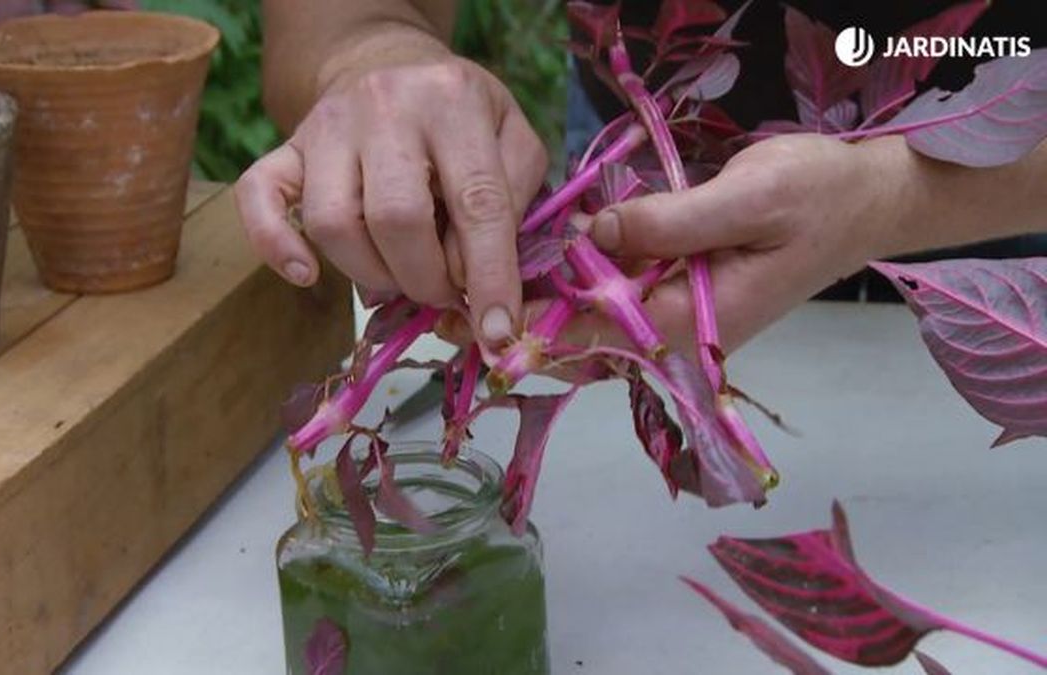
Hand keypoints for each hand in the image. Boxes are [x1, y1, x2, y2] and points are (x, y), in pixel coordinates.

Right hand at [235, 25, 548, 344]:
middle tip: (443, 292)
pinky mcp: (285, 148)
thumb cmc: (460, 114)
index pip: (477, 201)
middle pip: (396, 218)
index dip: (490, 276)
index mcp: (453, 100)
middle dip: (425, 279)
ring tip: (400, 276)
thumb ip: (513, 204)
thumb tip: (478, 280)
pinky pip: (259, 200)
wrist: (387, 61)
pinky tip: (306, 275)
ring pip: (334, 224)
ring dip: (371, 274)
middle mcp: (384, 106)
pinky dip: (276, 246)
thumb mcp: (512, 137)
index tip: (499, 332)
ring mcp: (326, 126)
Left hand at [438, 134, 911, 356]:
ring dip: (534, 312)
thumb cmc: (816, 197)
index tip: (469, 317)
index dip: (528, 330)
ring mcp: (676, 319)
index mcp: (691, 323)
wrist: (862, 201)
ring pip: (590, 328)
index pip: (593, 338)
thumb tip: (596, 235)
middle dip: (516, 328)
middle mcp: (677, 334)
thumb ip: (671, 222)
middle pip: (581, 345)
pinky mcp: (676, 297)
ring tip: (467, 292)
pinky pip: (611, 302)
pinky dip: (567, 290)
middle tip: (444, 308)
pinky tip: (528, 269)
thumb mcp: (748, 198)